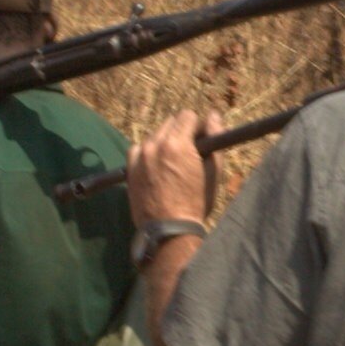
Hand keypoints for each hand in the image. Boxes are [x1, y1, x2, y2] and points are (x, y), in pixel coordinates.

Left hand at [127, 110, 221, 237]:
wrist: (169, 230)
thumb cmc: (196, 202)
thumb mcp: (213, 170)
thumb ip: (214, 137)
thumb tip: (213, 115)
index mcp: (177, 143)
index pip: (187, 116)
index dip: (197, 127)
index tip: (201, 140)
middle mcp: (155, 144)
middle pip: (170, 122)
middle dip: (181, 133)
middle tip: (189, 152)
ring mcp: (140, 155)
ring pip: (155, 135)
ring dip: (165, 142)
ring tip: (173, 164)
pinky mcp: (130, 167)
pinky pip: (139, 148)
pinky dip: (148, 153)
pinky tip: (157, 168)